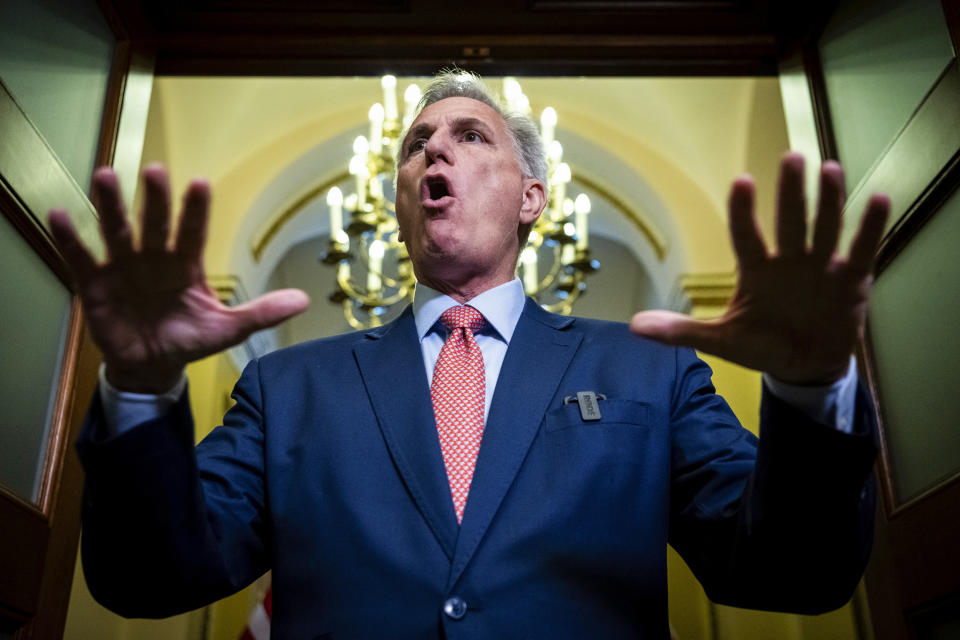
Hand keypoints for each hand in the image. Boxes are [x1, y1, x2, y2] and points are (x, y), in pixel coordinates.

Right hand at [49, 164, 308, 392]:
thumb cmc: (188, 340)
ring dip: (109, 205)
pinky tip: (60, 214)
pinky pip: (81, 257)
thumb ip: (261, 314)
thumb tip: (303, 300)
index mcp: (186, 265)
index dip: (195, 210)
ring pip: (116, 231)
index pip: (193, 232)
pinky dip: (70, 238)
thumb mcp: (226, 330)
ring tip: (103, 176)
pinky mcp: (95, 283)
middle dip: (153, 199)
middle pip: (153, 224)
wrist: (152, 367)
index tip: (200, 184)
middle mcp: (154, 258)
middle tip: (154, 171)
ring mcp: (123, 267)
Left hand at [630, 153, 889, 384]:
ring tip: (830, 169)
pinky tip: (878, 198)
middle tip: (790, 158)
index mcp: (756, 270)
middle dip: (790, 193)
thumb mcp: (721, 340)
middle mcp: (788, 261)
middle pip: (789, 221)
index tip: (741, 182)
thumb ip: (681, 331)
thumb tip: (634, 327)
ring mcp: (820, 267)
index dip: (743, 211)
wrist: (804, 366)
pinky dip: (871, 227)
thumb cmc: (762, 345)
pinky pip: (862, 250)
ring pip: (825, 227)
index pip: (746, 236)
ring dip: (829, 201)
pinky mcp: (850, 279)